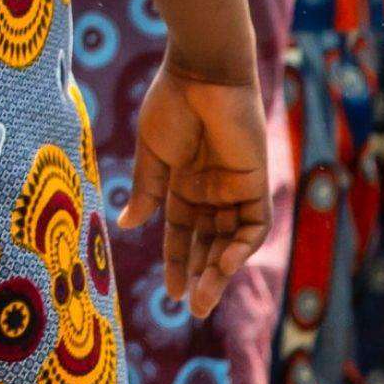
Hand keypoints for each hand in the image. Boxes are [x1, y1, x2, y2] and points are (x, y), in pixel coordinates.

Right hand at [124, 58, 270, 317]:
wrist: (202, 74)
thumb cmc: (170, 106)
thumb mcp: (152, 153)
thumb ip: (146, 190)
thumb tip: (128, 224)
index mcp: (182, 184)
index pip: (181, 233)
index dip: (176, 261)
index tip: (171, 294)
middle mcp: (210, 192)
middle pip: (208, 244)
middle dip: (201, 276)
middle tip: (192, 309)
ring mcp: (233, 189)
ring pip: (230, 242)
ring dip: (219, 271)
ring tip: (204, 299)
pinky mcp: (254, 184)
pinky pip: (252, 225)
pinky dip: (241, 247)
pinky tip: (224, 265)